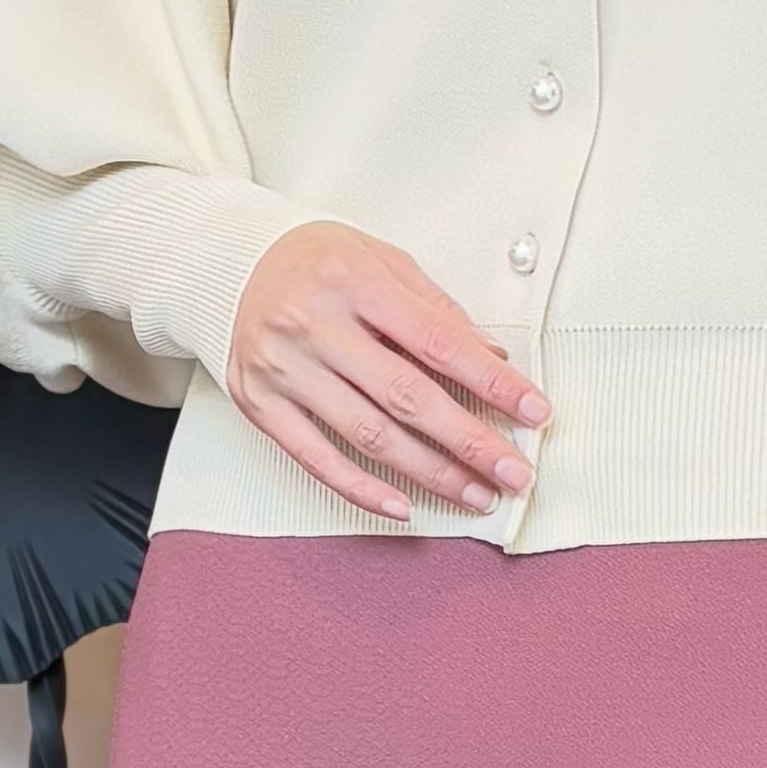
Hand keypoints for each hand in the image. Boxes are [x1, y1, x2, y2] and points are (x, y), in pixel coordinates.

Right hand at [224, 222, 543, 522]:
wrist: (233, 264)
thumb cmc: (317, 262)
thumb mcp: (382, 261)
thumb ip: (436, 310)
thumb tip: (493, 358)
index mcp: (352, 280)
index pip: (438, 341)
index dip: (491, 382)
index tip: (533, 411)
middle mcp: (313, 324)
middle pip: (406, 397)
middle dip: (470, 440)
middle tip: (513, 471)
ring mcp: (283, 368)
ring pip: (369, 435)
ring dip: (430, 473)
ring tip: (475, 492)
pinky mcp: (260, 403)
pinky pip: (316, 459)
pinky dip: (362, 489)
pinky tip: (403, 506)